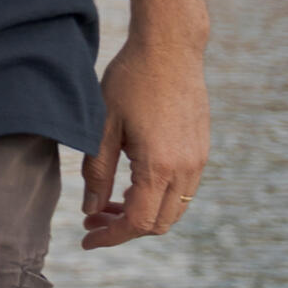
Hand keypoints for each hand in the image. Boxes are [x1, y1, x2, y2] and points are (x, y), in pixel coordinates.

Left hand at [80, 36, 209, 249]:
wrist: (169, 49)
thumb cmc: (129, 80)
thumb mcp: (102, 124)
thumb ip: (96, 170)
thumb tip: (89, 209)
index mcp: (159, 167)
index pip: (137, 222)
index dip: (111, 236)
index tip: (87, 239)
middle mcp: (186, 171)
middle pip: (158, 223)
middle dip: (123, 228)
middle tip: (91, 220)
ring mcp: (198, 162)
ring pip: (172, 209)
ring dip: (141, 213)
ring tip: (106, 203)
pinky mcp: (200, 151)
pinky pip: (181, 190)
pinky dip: (156, 197)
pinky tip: (130, 182)